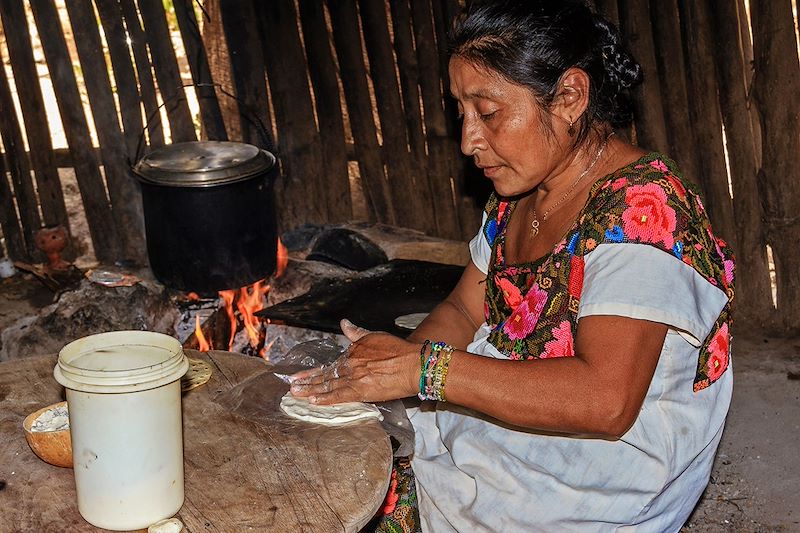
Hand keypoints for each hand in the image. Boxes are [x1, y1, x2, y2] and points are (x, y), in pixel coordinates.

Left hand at [288, 319, 419, 403]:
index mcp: (353, 352)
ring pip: (328, 385)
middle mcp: (350, 364)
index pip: (330, 364)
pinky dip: (326, 399)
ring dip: (310, 390)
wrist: (414, 364)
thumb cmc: (399, 350)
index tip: (301, 375)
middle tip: (291, 386)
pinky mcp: (361, 390)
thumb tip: (344, 324)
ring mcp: (354, 377)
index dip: (314, 371)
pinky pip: (340, 396)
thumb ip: (357, 333)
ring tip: (295, 393)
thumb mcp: (375, 336)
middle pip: (325, 375)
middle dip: (307, 381)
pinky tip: (314, 401)